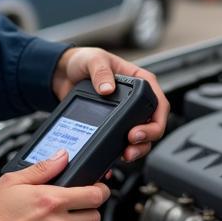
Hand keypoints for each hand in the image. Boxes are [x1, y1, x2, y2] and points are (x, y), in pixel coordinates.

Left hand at [51, 46, 169, 162]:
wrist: (62, 74)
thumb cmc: (83, 61)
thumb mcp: (94, 60)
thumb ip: (101, 72)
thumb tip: (107, 89)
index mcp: (140, 81)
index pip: (159, 104)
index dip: (155, 122)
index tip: (138, 131)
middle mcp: (136, 100)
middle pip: (153, 126)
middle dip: (145, 141)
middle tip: (130, 147)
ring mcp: (125, 115)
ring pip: (140, 139)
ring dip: (136, 150)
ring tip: (124, 155)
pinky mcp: (112, 125)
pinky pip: (121, 143)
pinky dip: (118, 154)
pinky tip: (112, 160)